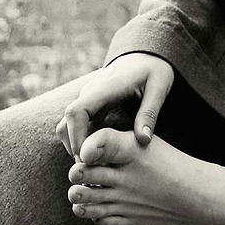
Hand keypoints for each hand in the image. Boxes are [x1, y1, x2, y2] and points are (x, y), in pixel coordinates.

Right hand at [55, 52, 173, 157]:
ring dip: (77, 146)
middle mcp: (90, 93)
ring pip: (68, 126)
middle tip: (93, 170)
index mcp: (104, 87)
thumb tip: (143, 141)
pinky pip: (78, 125)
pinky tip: (99, 155)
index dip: (77, 137)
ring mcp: (88, 99)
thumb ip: (150, 112)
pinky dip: (83, 141)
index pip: (76, 112)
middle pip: (66, 123)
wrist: (147, 54)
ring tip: (96, 165)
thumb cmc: (154, 69)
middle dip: (75, 148)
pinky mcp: (91, 105)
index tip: (89, 158)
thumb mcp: (159, 87)